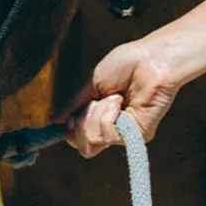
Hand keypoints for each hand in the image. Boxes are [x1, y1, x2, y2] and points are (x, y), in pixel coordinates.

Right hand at [63, 36, 181, 157]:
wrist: (150, 59)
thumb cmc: (126, 64)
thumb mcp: (91, 83)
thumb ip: (73, 104)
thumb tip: (54, 121)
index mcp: (101, 116)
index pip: (77, 137)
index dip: (70, 129)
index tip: (71, 114)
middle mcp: (113, 128)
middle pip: (82, 146)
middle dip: (81, 122)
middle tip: (94, 101)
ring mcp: (126, 133)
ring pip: (92, 141)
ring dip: (96, 114)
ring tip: (114, 97)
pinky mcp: (138, 135)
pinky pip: (109, 136)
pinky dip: (108, 117)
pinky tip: (120, 102)